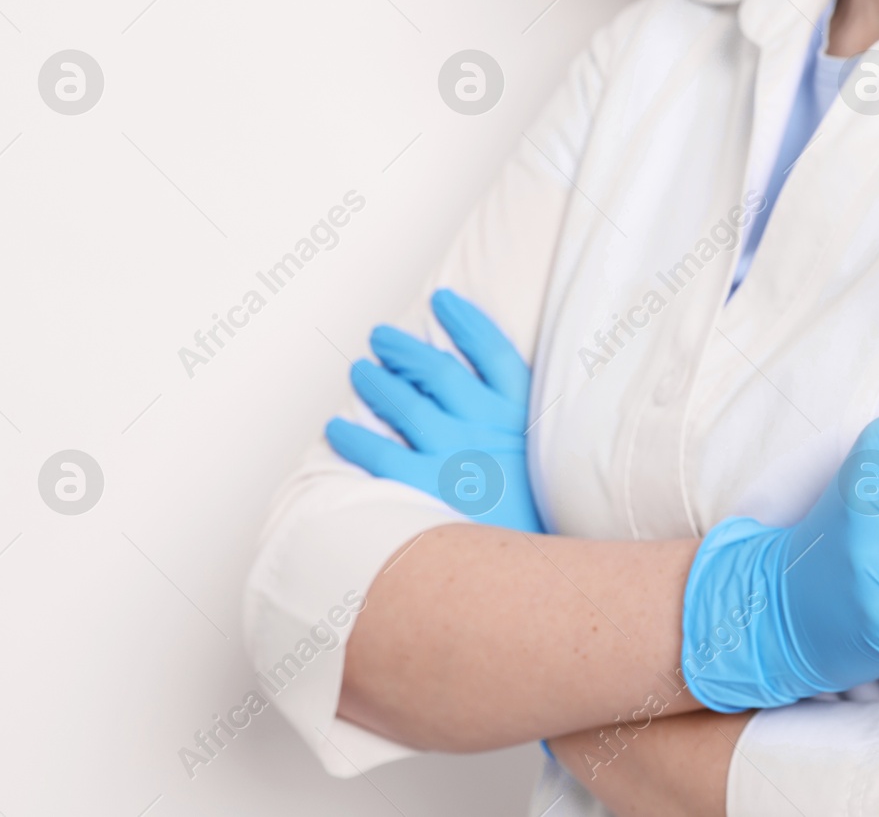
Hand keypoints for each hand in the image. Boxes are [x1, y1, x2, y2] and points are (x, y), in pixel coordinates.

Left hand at [325, 289, 541, 532]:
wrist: (533, 577)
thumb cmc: (532, 522)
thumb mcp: (543, 467)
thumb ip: (516, 432)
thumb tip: (480, 403)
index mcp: (522, 419)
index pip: (495, 354)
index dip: (467, 322)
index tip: (443, 300)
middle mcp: (488, 429)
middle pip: (441, 371)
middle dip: (406, 349)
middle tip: (380, 337)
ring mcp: (455, 456)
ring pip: (405, 404)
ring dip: (376, 382)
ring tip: (359, 371)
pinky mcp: (426, 488)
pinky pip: (378, 453)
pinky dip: (352, 438)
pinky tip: (335, 429)